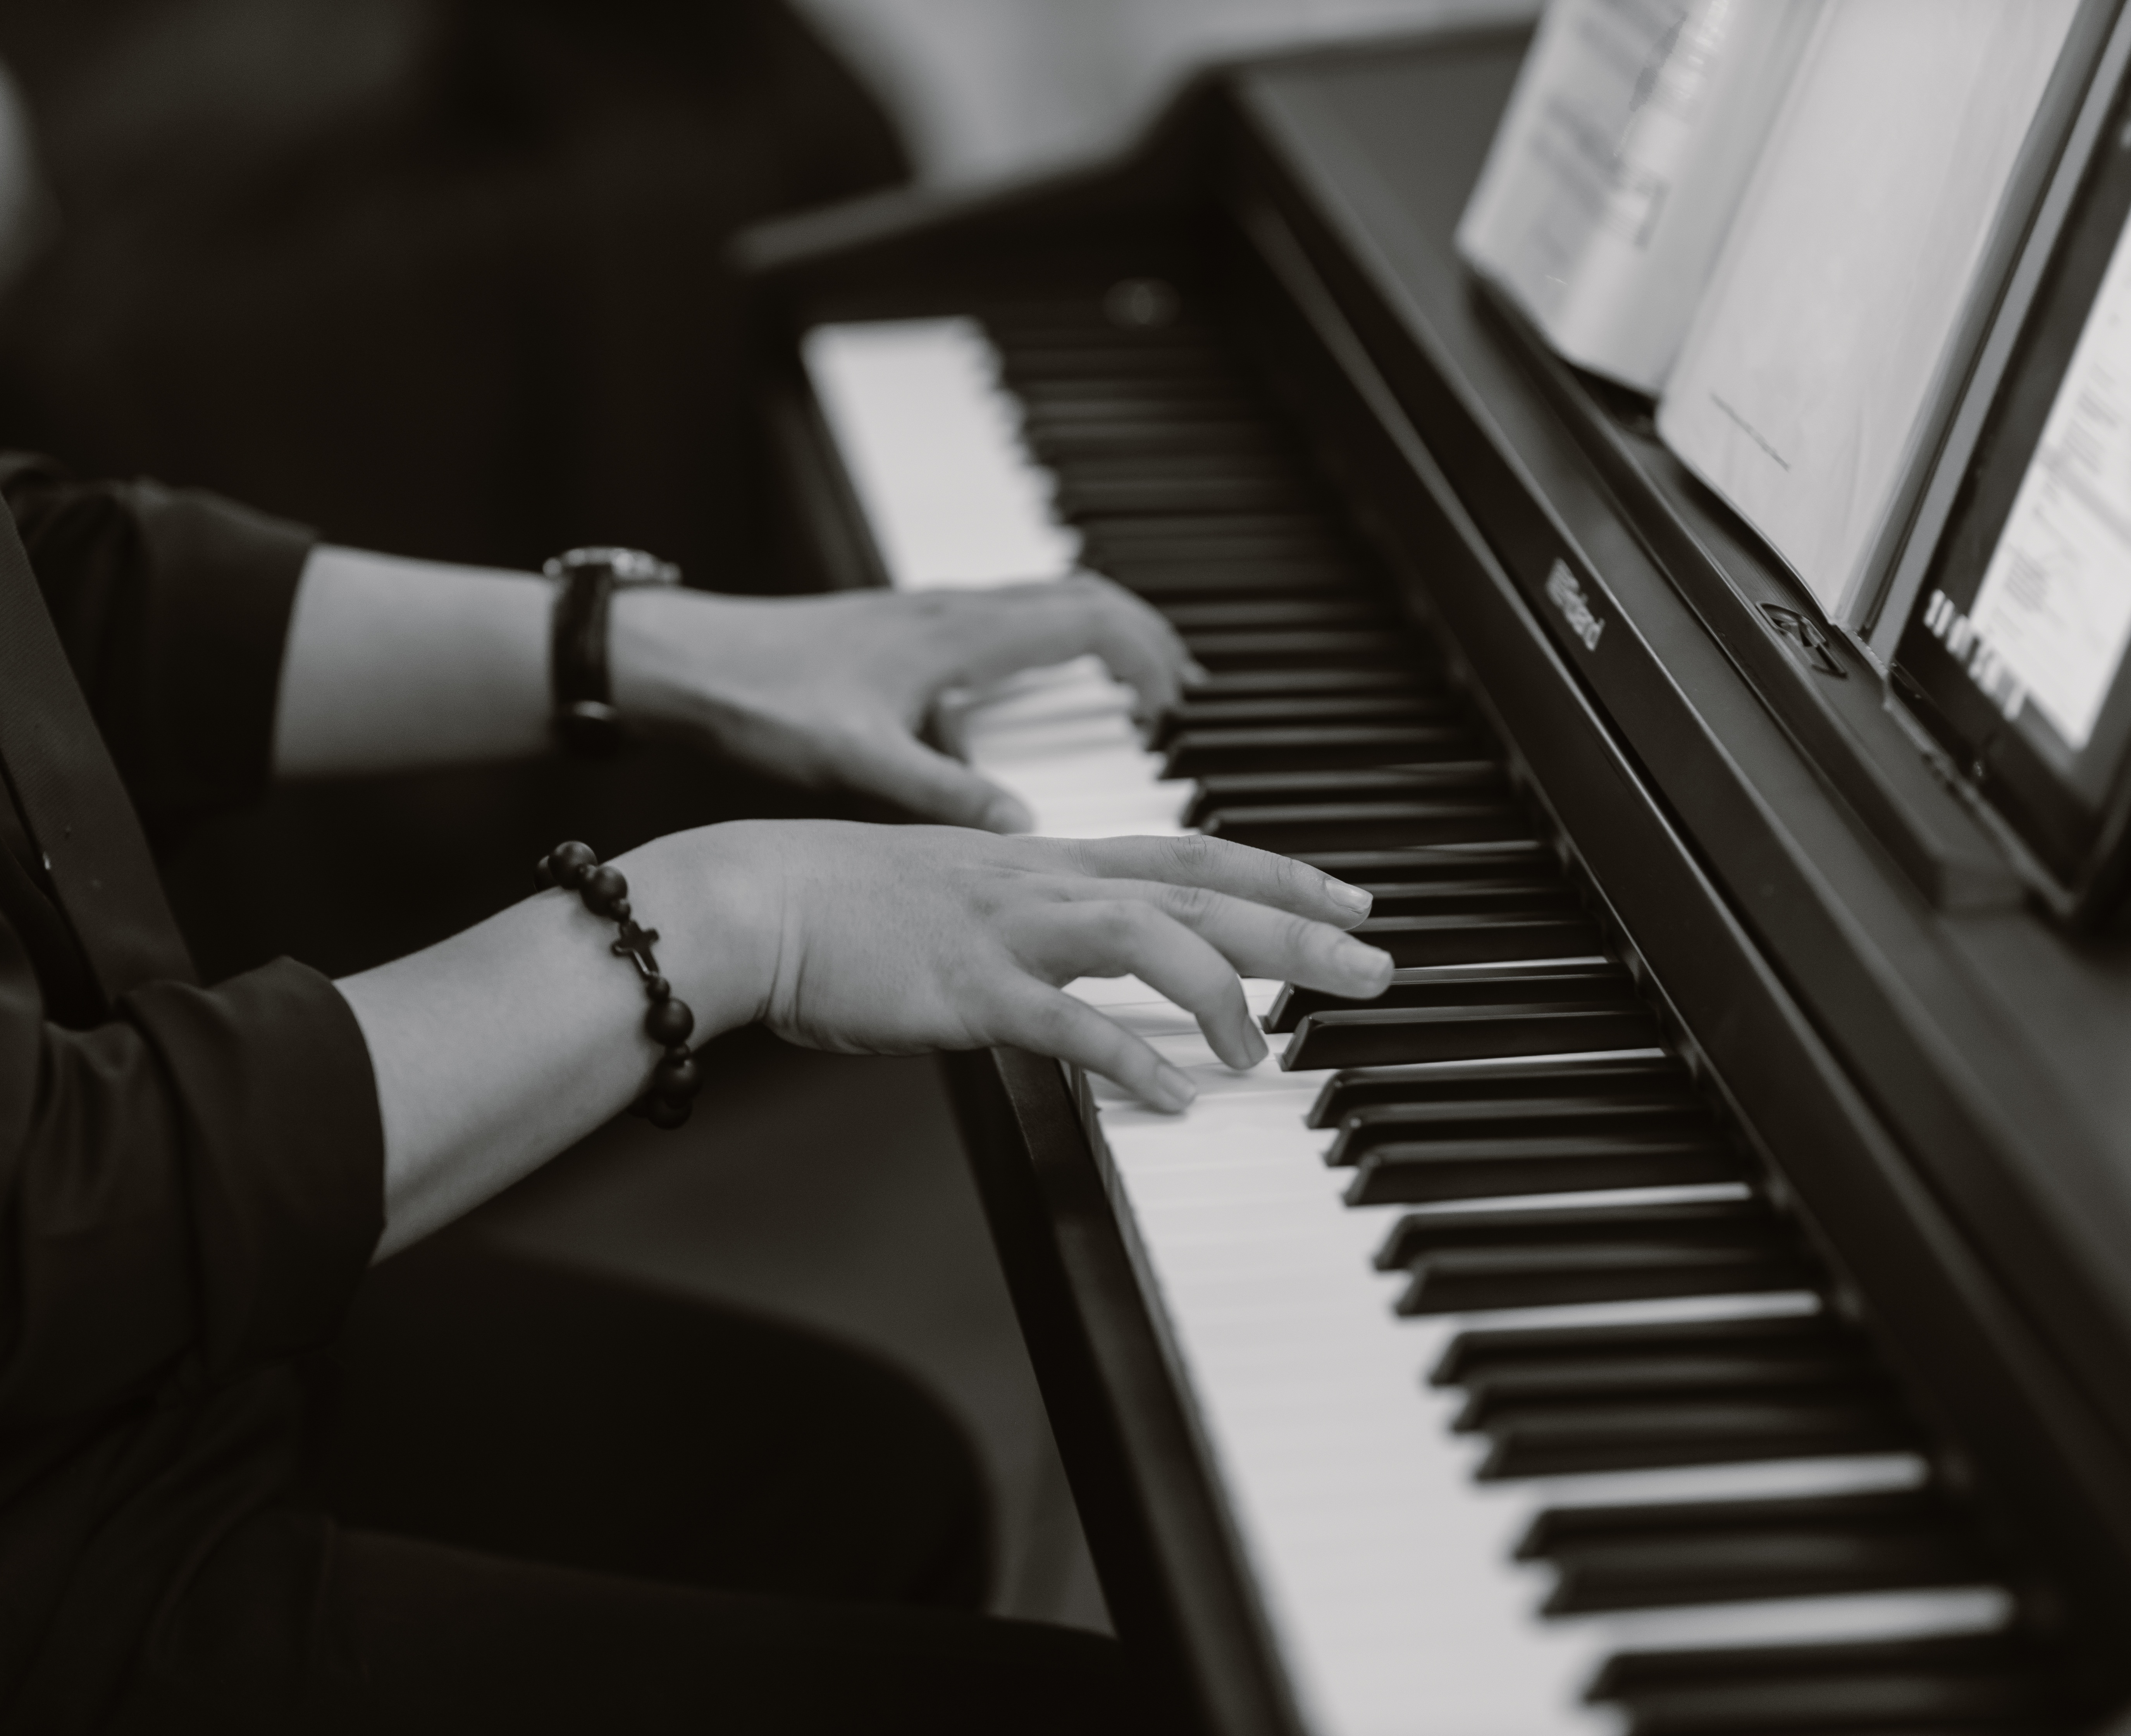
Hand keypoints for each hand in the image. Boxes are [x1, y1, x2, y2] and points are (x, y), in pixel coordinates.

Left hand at [609, 577, 1196, 830]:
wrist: (682, 660)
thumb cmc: (760, 698)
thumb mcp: (858, 760)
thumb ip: (943, 792)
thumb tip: (1023, 827)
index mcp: (956, 634)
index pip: (1085, 621)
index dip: (1143, 655)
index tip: (1175, 700)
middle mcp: (950, 612)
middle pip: (1078, 600)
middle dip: (1140, 639)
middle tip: (1180, 688)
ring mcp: (926, 616)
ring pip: (1040, 606)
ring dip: (1095, 638)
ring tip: (1130, 687)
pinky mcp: (902, 633)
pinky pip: (1000, 625)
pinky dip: (1042, 650)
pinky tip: (1028, 699)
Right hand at [641, 824, 1388, 1110]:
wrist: (756, 898)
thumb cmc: (846, 907)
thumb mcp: (959, 894)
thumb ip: (1028, 920)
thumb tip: (1075, 956)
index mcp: (1047, 861)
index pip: (1190, 854)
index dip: (1278, 874)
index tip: (1348, 898)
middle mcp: (1045, 883)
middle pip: (1199, 892)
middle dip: (1298, 929)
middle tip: (1375, 965)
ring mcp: (1009, 932)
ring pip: (1150, 941)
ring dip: (1222, 995)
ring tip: (1268, 1049)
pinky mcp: (968, 989)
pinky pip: (1068, 1026)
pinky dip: (1129, 1059)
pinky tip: (1175, 1095)